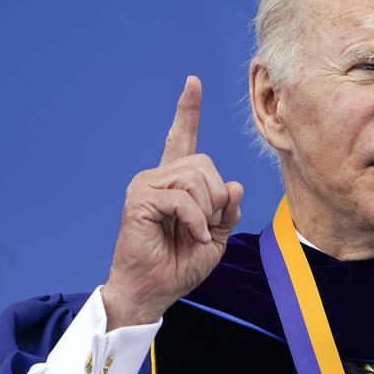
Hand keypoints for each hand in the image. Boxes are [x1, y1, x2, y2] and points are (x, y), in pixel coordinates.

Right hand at [101, 76, 243, 329]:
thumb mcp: (216, 237)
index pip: (183, 139)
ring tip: (193, 233)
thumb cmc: (180, 265)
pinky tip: (190, 237)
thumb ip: (227, 210)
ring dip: (206, 212)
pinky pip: (183, 198)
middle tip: (203, 227)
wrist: (153, 291)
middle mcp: (158, 177)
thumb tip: (233, 185)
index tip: (193, 83)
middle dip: (216, 198)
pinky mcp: (139, 198)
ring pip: (197, 178)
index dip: (188, 111)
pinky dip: (196, 221)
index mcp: (176, 183)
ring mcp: (146, 185)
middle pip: (205, 164)